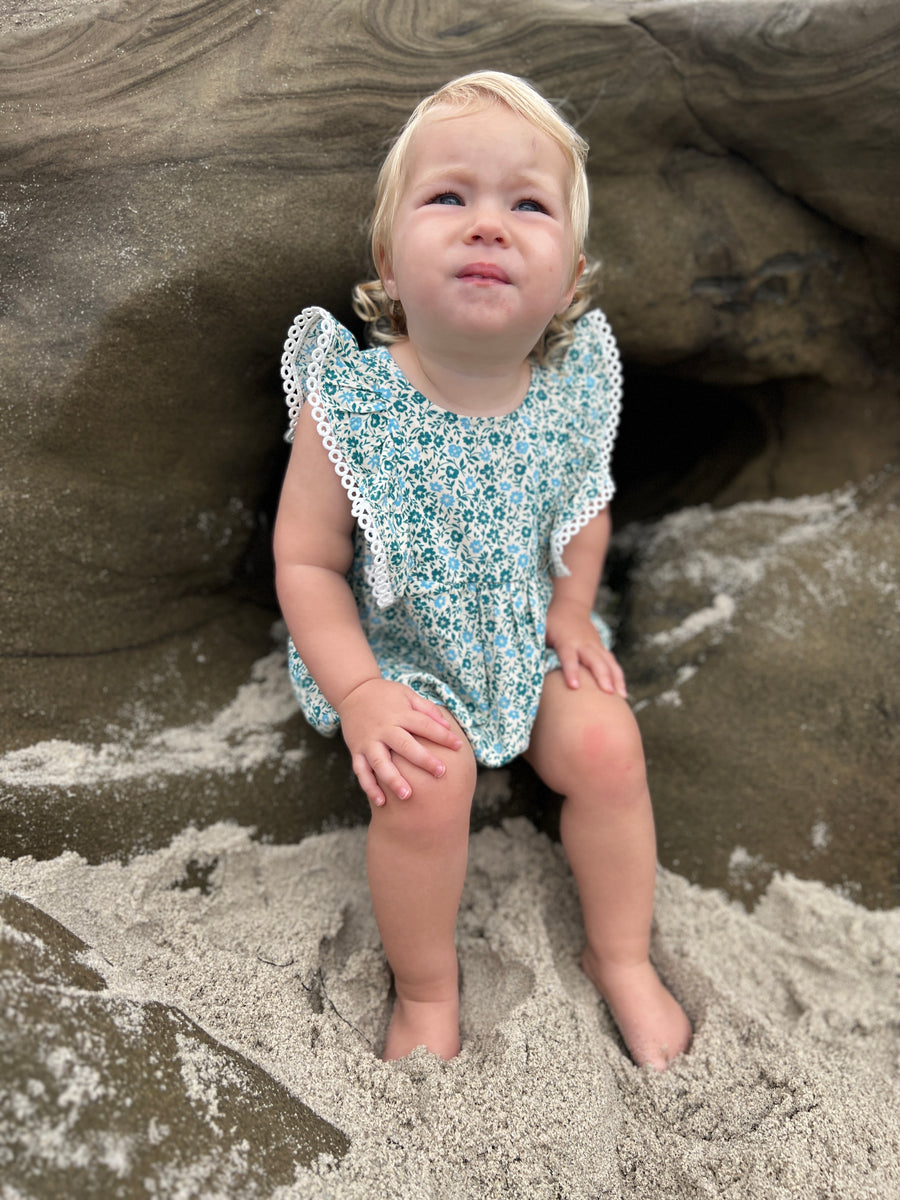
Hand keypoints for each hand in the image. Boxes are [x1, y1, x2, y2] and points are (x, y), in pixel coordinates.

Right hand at [337, 678, 462, 807]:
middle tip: (440, 773)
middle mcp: (384, 729)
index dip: (443, 735)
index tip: (459, 746)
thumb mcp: (408, 694)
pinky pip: (362, 772)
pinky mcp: (357, 750)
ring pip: (380, 763)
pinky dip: (370, 787)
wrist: (353, 692)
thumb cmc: (386, 695)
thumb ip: (427, 709)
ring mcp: (369, 741)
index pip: (425, 725)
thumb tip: (447, 726)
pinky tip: (381, 802)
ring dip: (393, 779)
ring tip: (407, 795)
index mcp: (400, 714)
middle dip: (423, 760)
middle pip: (405, 746)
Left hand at [545, 596, 626, 697]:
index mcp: (566, 641)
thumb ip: (539, 649)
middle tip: (608, 693)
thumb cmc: (552, 623)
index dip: (571, 671)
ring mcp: (595, 646)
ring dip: (616, 679)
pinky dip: (618, 677)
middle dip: (602, 677)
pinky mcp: (601, 649)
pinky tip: (622, 693)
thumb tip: (528, 671)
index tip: (574, 687)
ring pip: (608, 662)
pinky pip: (612, 663)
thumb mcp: (541, 632)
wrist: (571, 606)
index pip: (568, 657)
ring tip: (621, 697)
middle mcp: (583, 643)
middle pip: (595, 660)